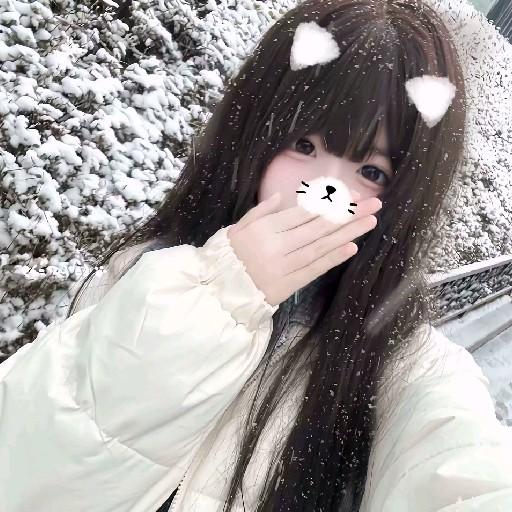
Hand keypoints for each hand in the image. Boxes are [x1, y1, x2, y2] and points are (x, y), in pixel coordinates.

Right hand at [227, 192, 381, 306]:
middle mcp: (278, 245)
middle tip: (374, 204)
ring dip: (348, 233)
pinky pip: (314, 270)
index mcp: (265, 228)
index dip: (331, 203)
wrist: (219, 292)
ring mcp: (285, 266)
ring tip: (370, 222)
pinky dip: (333, 259)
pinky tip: (352, 248)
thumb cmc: (228, 257)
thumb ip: (260, 211)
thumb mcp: (237, 228)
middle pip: (319, 227)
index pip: (305, 212)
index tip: (353, 195)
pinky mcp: (289, 285)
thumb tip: (282, 196)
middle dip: (349, 214)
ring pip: (321, 246)